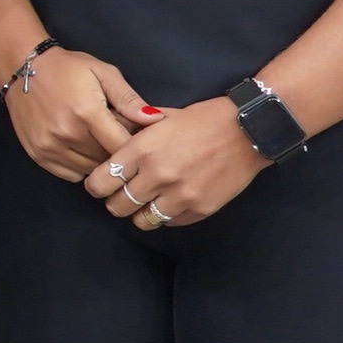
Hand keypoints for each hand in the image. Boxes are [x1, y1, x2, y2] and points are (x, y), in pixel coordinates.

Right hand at [1, 42, 148, 182]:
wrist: (22, 67)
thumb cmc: (67, 68)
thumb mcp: (103, 72)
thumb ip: (128, 98)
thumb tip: (156, 120)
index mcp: (87, 113)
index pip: (122, 147)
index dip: (136, 146)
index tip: (139, 139)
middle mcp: (66, 133)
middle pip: (107, 161)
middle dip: (118, 152)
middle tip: (117, 135)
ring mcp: (49, 146)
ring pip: (90, 171)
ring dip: (100, 161)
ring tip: (98, 140)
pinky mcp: (37, 154)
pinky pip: (71, 174)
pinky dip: (81, 166)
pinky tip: (81, 148)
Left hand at [85, 96, 267, 229]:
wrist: (247, 130)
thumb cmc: (201, 120)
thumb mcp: (160, 119)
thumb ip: (133, 133)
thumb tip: (108, 140)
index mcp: (142, 149)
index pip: (101, 181)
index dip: (96, 185)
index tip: (100, 185)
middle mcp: (157, 175)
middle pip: (117, 206)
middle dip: (115, 202)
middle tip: (121, 196)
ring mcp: (179, 195)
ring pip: (142, 220)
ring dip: (139, 213)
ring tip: (144, 203)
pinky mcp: (200, 209)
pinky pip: (170, 223)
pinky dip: (165, 216)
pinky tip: (169, 202)